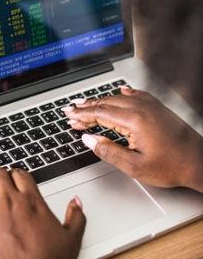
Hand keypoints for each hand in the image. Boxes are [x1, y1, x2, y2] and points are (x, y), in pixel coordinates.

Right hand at [64, 87, 202, 190]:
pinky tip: (120, 92)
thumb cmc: (172, 166)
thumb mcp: (134, 166)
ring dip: (100, 101)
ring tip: (86, 104)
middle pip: (106, 103)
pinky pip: (136, 95)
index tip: (70, 117)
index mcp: (134, 120)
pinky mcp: (158, 109)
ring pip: (119, 98)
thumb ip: (108, 151)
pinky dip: (123, 94)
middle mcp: (142, 108)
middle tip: (71, 110)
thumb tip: (89, 140)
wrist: (199, 162)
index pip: (100, 114)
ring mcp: (151, 106)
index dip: (82, 116)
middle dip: (86, 107)